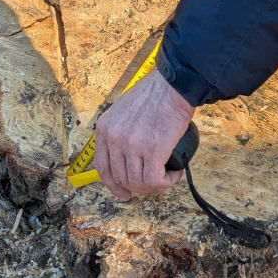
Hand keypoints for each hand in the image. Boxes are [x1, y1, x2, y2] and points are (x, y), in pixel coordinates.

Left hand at [94, 69, 195, 200]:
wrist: (173, 85)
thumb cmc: (154, 92)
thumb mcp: (123, 108)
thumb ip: (119, 129)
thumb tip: (126, 154)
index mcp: (105, 128)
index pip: (102, 167)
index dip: (113, 185)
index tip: (123, 192)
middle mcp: (114, 138)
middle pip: (121, 178)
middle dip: (138, 186)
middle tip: (154, 183)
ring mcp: (132, 145)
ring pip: (139, 182)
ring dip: (155, 185)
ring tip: (167, 176)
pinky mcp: (153, 150)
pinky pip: (155, 179)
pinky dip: (166, 182)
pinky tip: (175, 174)